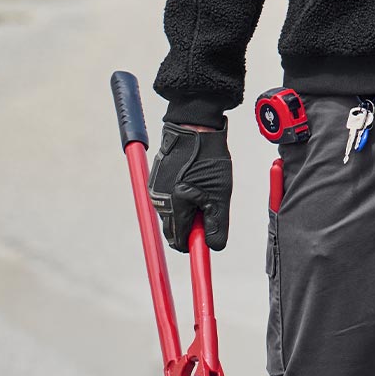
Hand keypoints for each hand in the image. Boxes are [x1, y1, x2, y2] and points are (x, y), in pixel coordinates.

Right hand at [148, 120, 232, 251]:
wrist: (194, 128)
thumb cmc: (209, 160)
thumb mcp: (219, 195)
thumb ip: (216, 224)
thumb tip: (214, 247)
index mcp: (174, 206)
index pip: (178, 242)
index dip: (193, 245)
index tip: (206, 241)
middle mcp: (159, 201)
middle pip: (173, 230)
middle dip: (191, 227)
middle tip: (208, 210)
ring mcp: (155, 190)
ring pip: (172, 214)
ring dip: (187, 211)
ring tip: (203, 189)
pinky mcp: (156, 181)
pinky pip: (168, 200)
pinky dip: (181, 198)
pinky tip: (194, 181)